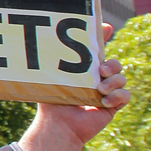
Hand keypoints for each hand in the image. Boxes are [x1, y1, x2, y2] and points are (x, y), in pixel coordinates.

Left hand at [19, 24, 127, 150]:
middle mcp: (96, 77)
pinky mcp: (113, 105)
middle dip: (111, 64)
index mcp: (83, 68)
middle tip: (99, 69)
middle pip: (113, 63)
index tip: (106, 26)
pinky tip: (104, 101)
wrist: (58, 124)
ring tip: (99, 88)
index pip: (96, 48)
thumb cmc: (50, 101)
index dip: (103, 35)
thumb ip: (45, 64)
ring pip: (121, 78)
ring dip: (114, 81)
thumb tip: (25, 43)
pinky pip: (125, 96)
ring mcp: (106, 90)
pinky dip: (118, 96)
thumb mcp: (49, 77)